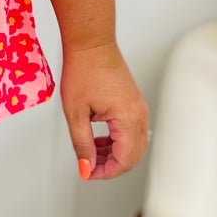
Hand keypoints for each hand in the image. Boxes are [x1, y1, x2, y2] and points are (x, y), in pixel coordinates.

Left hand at [59, 39, 149, 179]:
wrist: (91, 44)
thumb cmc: (83, 70)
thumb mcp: (76, 113)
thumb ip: (82, 144)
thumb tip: (86, 169)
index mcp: (128, 118)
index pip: (125, 160)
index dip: (105, 173)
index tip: (86, 173)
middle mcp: (140, 115)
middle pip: (133, 156)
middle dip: (110, 166)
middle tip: (87, 165)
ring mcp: (139, 108)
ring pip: (134, 145)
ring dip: (113, 154)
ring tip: (90, 151)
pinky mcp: (135, 104)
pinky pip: (132, 132)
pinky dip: (117, 141)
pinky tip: (98, 139)